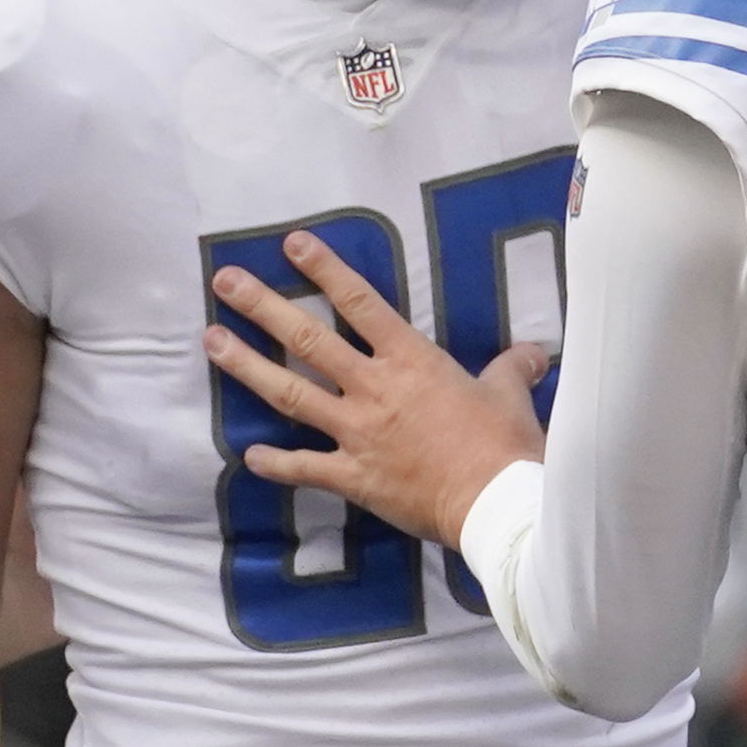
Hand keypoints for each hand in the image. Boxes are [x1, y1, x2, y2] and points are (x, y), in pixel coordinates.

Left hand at [203, 231, 550, 549]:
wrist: (495, 501)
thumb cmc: (505, 444)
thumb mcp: (510, 394)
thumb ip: (512, 366)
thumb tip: (533, 352)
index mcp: (411, 360)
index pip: (360, 303)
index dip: (325, 270)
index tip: (292, 245)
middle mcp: (375, 388)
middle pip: (308, 340)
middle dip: (263, 307)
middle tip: (225, 282)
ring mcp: (357, 433)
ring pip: (291, 393)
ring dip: (248, 366)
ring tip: (212, 341)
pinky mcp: (353, 476)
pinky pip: (304, 467)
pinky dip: (275, 462)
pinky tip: (249, 454)